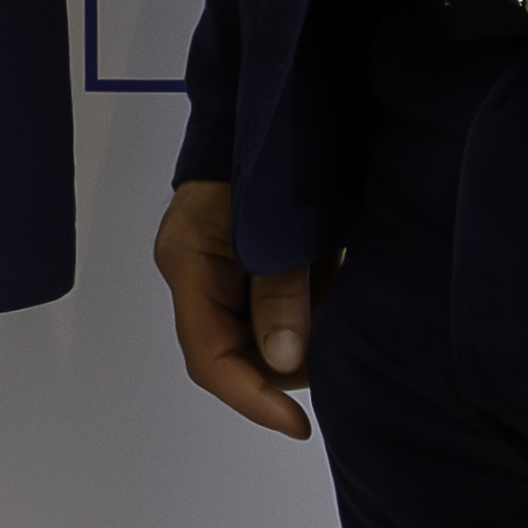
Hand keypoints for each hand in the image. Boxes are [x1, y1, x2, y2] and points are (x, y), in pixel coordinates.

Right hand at [156, 179, 330, 438]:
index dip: (252, 398)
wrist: (271, 103)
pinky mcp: (242, 262)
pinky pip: (271, 307)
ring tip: (335, 291)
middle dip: (286, 363)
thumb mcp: (280, 226)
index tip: (299, 424)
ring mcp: (215, 268)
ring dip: (300, 332)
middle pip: (233, 350)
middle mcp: (193, 273)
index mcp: (188, 263)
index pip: (209, 356)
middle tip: (339, 345)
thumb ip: (280, 292)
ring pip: (256, 333)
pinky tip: (329, 281)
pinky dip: (304, 309)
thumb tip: (284, 362)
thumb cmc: (268, 157)